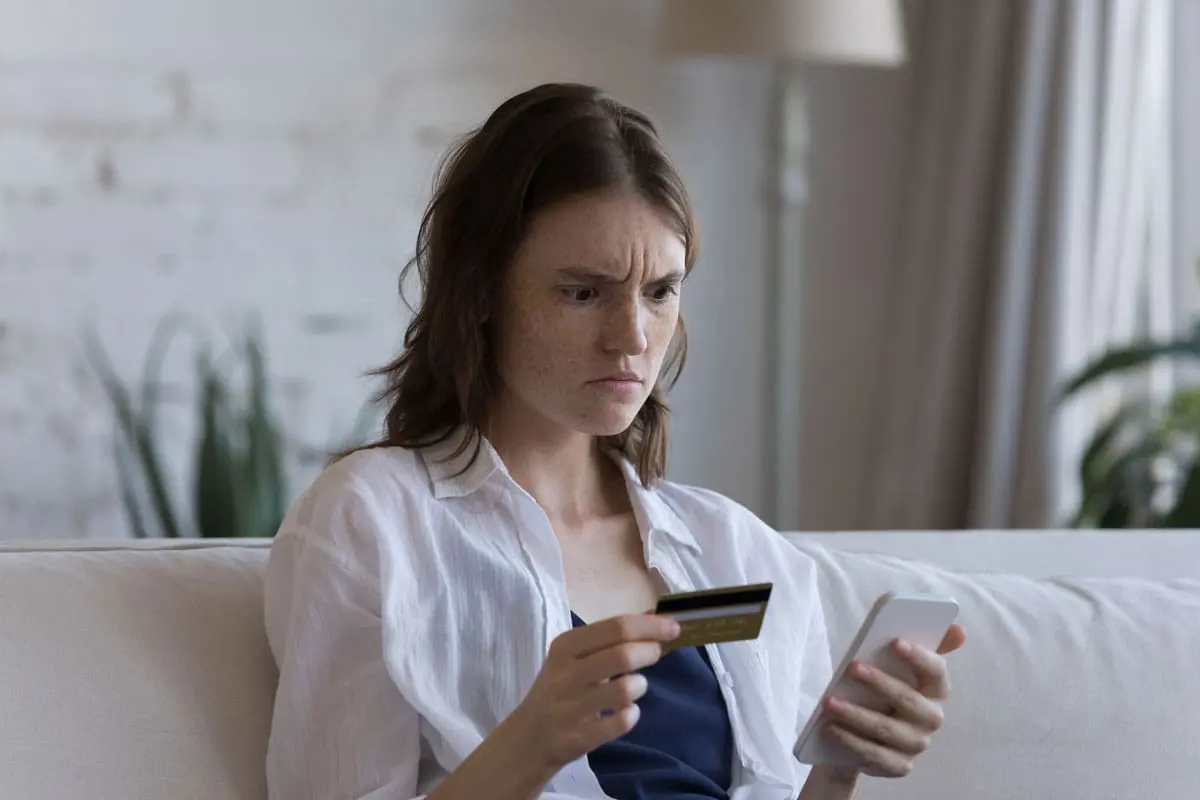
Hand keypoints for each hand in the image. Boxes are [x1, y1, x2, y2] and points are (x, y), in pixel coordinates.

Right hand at [510, 613, 681, 773]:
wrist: (529, 735)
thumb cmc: (560, 687)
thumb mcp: (575, 656)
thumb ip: (612, 637)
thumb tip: (655, 615)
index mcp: (565, 646)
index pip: (615, 627)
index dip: (650, 625)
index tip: (673, 627)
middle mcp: (565, 673)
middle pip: (623, 655)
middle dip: (650, 651)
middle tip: (657, 653)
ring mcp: (571, 707)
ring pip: (625, 689)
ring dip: (639, 685)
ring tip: (634, 686)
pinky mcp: (579, 736)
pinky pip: (622, 722)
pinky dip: (632, 714)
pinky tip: (625, 712)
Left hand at [821, 623, 965, 778]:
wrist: (867, 732)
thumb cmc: (882, 689)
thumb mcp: (895, 666)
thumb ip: (919, 644)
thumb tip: (957, 629)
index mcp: (936, 690)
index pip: (937, 672)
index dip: (919, 657)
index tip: (895, 641)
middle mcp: (931, 719)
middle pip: (908, 700)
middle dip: (879, 682)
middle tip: (852, 667)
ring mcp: (916, 744)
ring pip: (886, 729)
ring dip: (855, 714)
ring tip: (829, 701)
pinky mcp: (899, 765)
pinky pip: (875, 754)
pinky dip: (851, 741)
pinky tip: (831, 728)